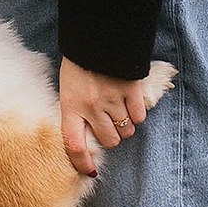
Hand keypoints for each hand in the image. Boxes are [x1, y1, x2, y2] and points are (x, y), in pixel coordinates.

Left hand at [59, 57, 159, 181]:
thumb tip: (85, 136)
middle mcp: (92, 107)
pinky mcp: (131, 90)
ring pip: (126, 130)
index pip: (75, 145)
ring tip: (119, 108)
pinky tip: (130, 102)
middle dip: (112, 135)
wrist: (98, 35)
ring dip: (125, 124)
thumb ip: (75, 111)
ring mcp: (112, 99)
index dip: (83, 163)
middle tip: (109, 122)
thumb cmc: (79, 63)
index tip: (90, 171)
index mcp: (71, 106)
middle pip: (110, 140)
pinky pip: (139, 116)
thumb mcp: (68, 88)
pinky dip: (137, 114)